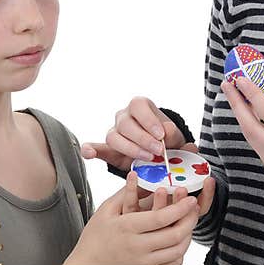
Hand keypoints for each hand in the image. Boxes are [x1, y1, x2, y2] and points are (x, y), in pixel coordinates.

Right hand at [62, 171, 199, 264]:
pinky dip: (180, 251)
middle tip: (194, 208)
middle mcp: (138, 247)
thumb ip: (124, 194)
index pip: (162, 217)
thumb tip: (138, 175)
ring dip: (188, 235)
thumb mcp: (105, 211)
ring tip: (189, 222)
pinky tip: (179, 239)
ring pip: (177, 251)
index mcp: (127, 228)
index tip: (189, 198)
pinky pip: (172, 264)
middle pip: (175, 235)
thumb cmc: (94, 238)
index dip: (180, 207)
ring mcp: (144, 263)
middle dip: (190, 220)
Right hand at [80, 96, 196, 169]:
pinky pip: (96, 147)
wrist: (160, 152)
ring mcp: (115, 132)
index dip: (149, 120)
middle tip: (158, 151)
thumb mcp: (174, 135)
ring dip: (130, 149)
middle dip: (143, 139)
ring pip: (113, 137)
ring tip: (147, 158)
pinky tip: (89, 154)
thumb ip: (172, 133)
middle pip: (125, 124)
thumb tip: (166, 131)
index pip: (138, 106)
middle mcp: (124, 116)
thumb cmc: (166, 139)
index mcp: (140, 106)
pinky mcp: (109, 149)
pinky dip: (90, 150)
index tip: (161, 135)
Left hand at [220, 75, 263, 178]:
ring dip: (239, 112)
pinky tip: (243, 109)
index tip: (242, 79)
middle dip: (237, 103)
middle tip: (227, 84)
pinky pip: (253, 142)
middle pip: (253, 127)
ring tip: (232, 93)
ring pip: (249, 136)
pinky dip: (247, 123)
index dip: (254, 95)